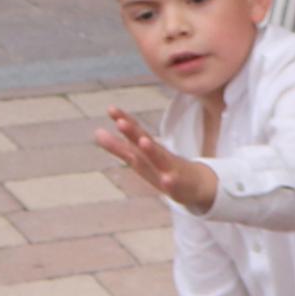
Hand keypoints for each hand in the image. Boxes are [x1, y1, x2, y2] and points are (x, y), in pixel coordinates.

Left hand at [95, 109, 220, 213]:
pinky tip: (166, 179)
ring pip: (161, 159)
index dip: (124, 120)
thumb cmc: (164, 169)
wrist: (198, 185)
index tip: (111, 109)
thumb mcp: (139, 158)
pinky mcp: (179, 186)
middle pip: (145, 142)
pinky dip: (170, 181)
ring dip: (152, 150)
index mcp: (148, 149)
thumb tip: (96, 133)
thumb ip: (119, 147)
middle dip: (133, 132)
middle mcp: (159, 156)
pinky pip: (174, 184)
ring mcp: (170, 169)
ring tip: (142, 141)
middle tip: (120, 122)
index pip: (135, 132)